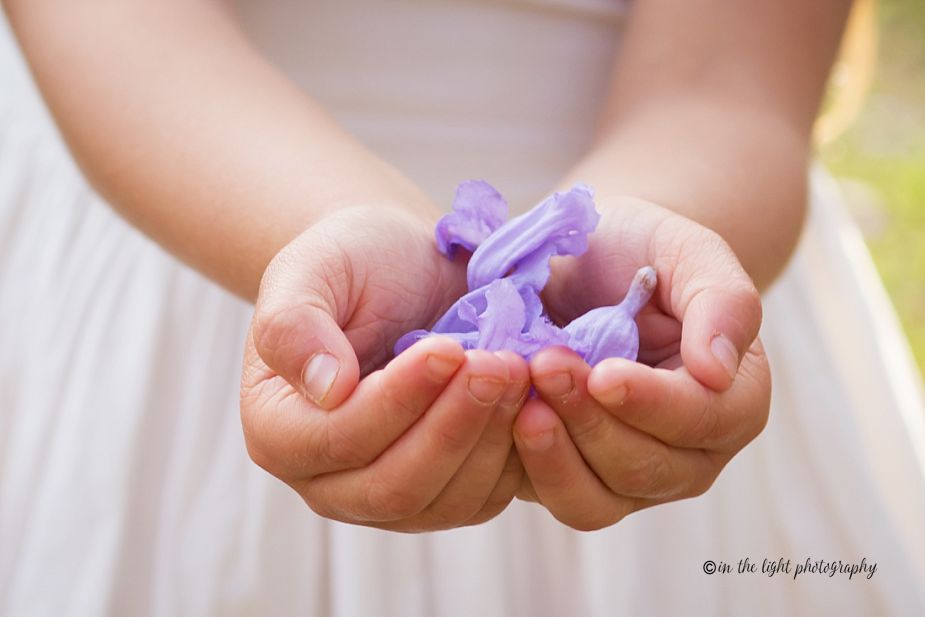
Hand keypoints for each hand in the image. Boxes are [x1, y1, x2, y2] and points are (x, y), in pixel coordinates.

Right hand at [240, 206, 528, 530]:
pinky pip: (481, 500)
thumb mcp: (311, 269)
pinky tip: (532, 403)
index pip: (339, 438)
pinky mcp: (440, 494)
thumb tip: (327, 388)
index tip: (448, 348)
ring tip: (521, 373)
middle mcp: (325, 479)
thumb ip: (295, 324)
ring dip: (491, 441)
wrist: (401, 270)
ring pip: (444, 503)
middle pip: (393, 485)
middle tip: (502, 365)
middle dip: (454, 426)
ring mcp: (384, 496)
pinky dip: (514, 458)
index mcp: (278, 429)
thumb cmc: (353, 263)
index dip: (399, 400)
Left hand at [512, 196, 770, 529]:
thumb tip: (717, 371)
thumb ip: (723, 301)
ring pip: (594, 501)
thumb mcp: (689, 252)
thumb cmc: (644, 251)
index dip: (651, 403)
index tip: (604, 374)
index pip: (700, 421)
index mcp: (731, 401)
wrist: (587, 261)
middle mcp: (687, 455)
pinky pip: (549, 494)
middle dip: (590, 421)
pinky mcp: (570, 477)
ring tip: (518, 402)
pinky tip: (497, 416)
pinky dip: (522, 464)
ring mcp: (627, 476)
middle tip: (545, 365)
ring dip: (553, 454)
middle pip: (644, 468)